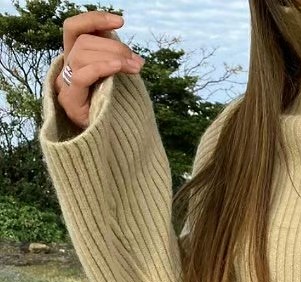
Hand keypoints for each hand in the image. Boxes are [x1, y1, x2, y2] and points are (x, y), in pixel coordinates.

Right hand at [54, 11, 144, 129]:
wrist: (113, 146)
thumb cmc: (115, 112)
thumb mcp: (115, 79)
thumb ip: (114, 59)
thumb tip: (125, 44)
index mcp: (75, 60)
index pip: (74, 29)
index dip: (94, 19)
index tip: (121, 21)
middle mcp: (66, 70)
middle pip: (83, 41)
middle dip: (114, 46)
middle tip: (137, 61)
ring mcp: (65, 85)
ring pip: (82, 53)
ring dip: (113, 55)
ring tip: (135, 68)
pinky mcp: (70, 101)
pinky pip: (81, 74)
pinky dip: (102, 67)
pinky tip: (119, 68)